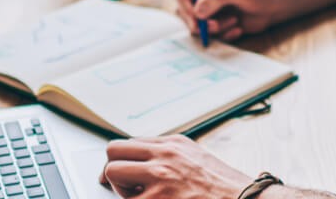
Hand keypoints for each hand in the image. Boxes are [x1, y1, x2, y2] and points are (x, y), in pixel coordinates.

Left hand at [99, 135, 252, 197]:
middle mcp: (164, 155)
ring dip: (120, 189)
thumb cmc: (225, 188)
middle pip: (114, 151)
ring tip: (141, 197)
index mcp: (173, 144)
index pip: (130, 143)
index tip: (123, 172)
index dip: (124, 160)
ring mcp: (158, 177)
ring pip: (111, 173)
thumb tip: (144, 162)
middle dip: (113, 170)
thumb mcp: (196, 158)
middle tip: (123, 186)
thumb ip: (170, 156)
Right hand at [172, 0, 286, 41]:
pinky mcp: (216, 23)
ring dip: (215, 28)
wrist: (274, 7)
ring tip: (234, 22)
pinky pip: (210, 34)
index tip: (195, 17)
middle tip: (214, 26)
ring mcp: (209, 9)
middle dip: (199, 22)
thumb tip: (197, 12)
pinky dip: (223, 34)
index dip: (183, 4)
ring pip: (198, 25)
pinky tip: (237, 28)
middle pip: (184, 11)